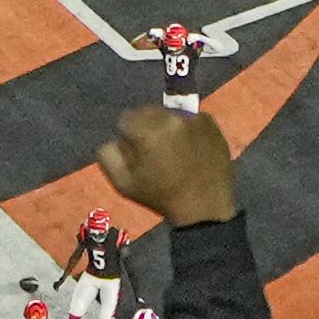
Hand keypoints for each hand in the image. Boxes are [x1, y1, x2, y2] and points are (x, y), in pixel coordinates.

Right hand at [102, 96, 242, 230]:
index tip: (138, 155)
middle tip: (155, 152)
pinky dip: (187, 129)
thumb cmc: (160, 197)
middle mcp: (171, 117)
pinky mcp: (211, 122)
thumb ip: (108, 154)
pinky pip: (190, 118)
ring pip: (169, 113)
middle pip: (148, 111)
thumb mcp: (122, 183)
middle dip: (146, 127)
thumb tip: (115, 137)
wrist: (203, 207)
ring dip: (166, 126)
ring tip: (174, 151)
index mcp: (147, 131)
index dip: (128, 138)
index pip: (126, 119)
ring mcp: (194, 118)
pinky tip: (190, 149)